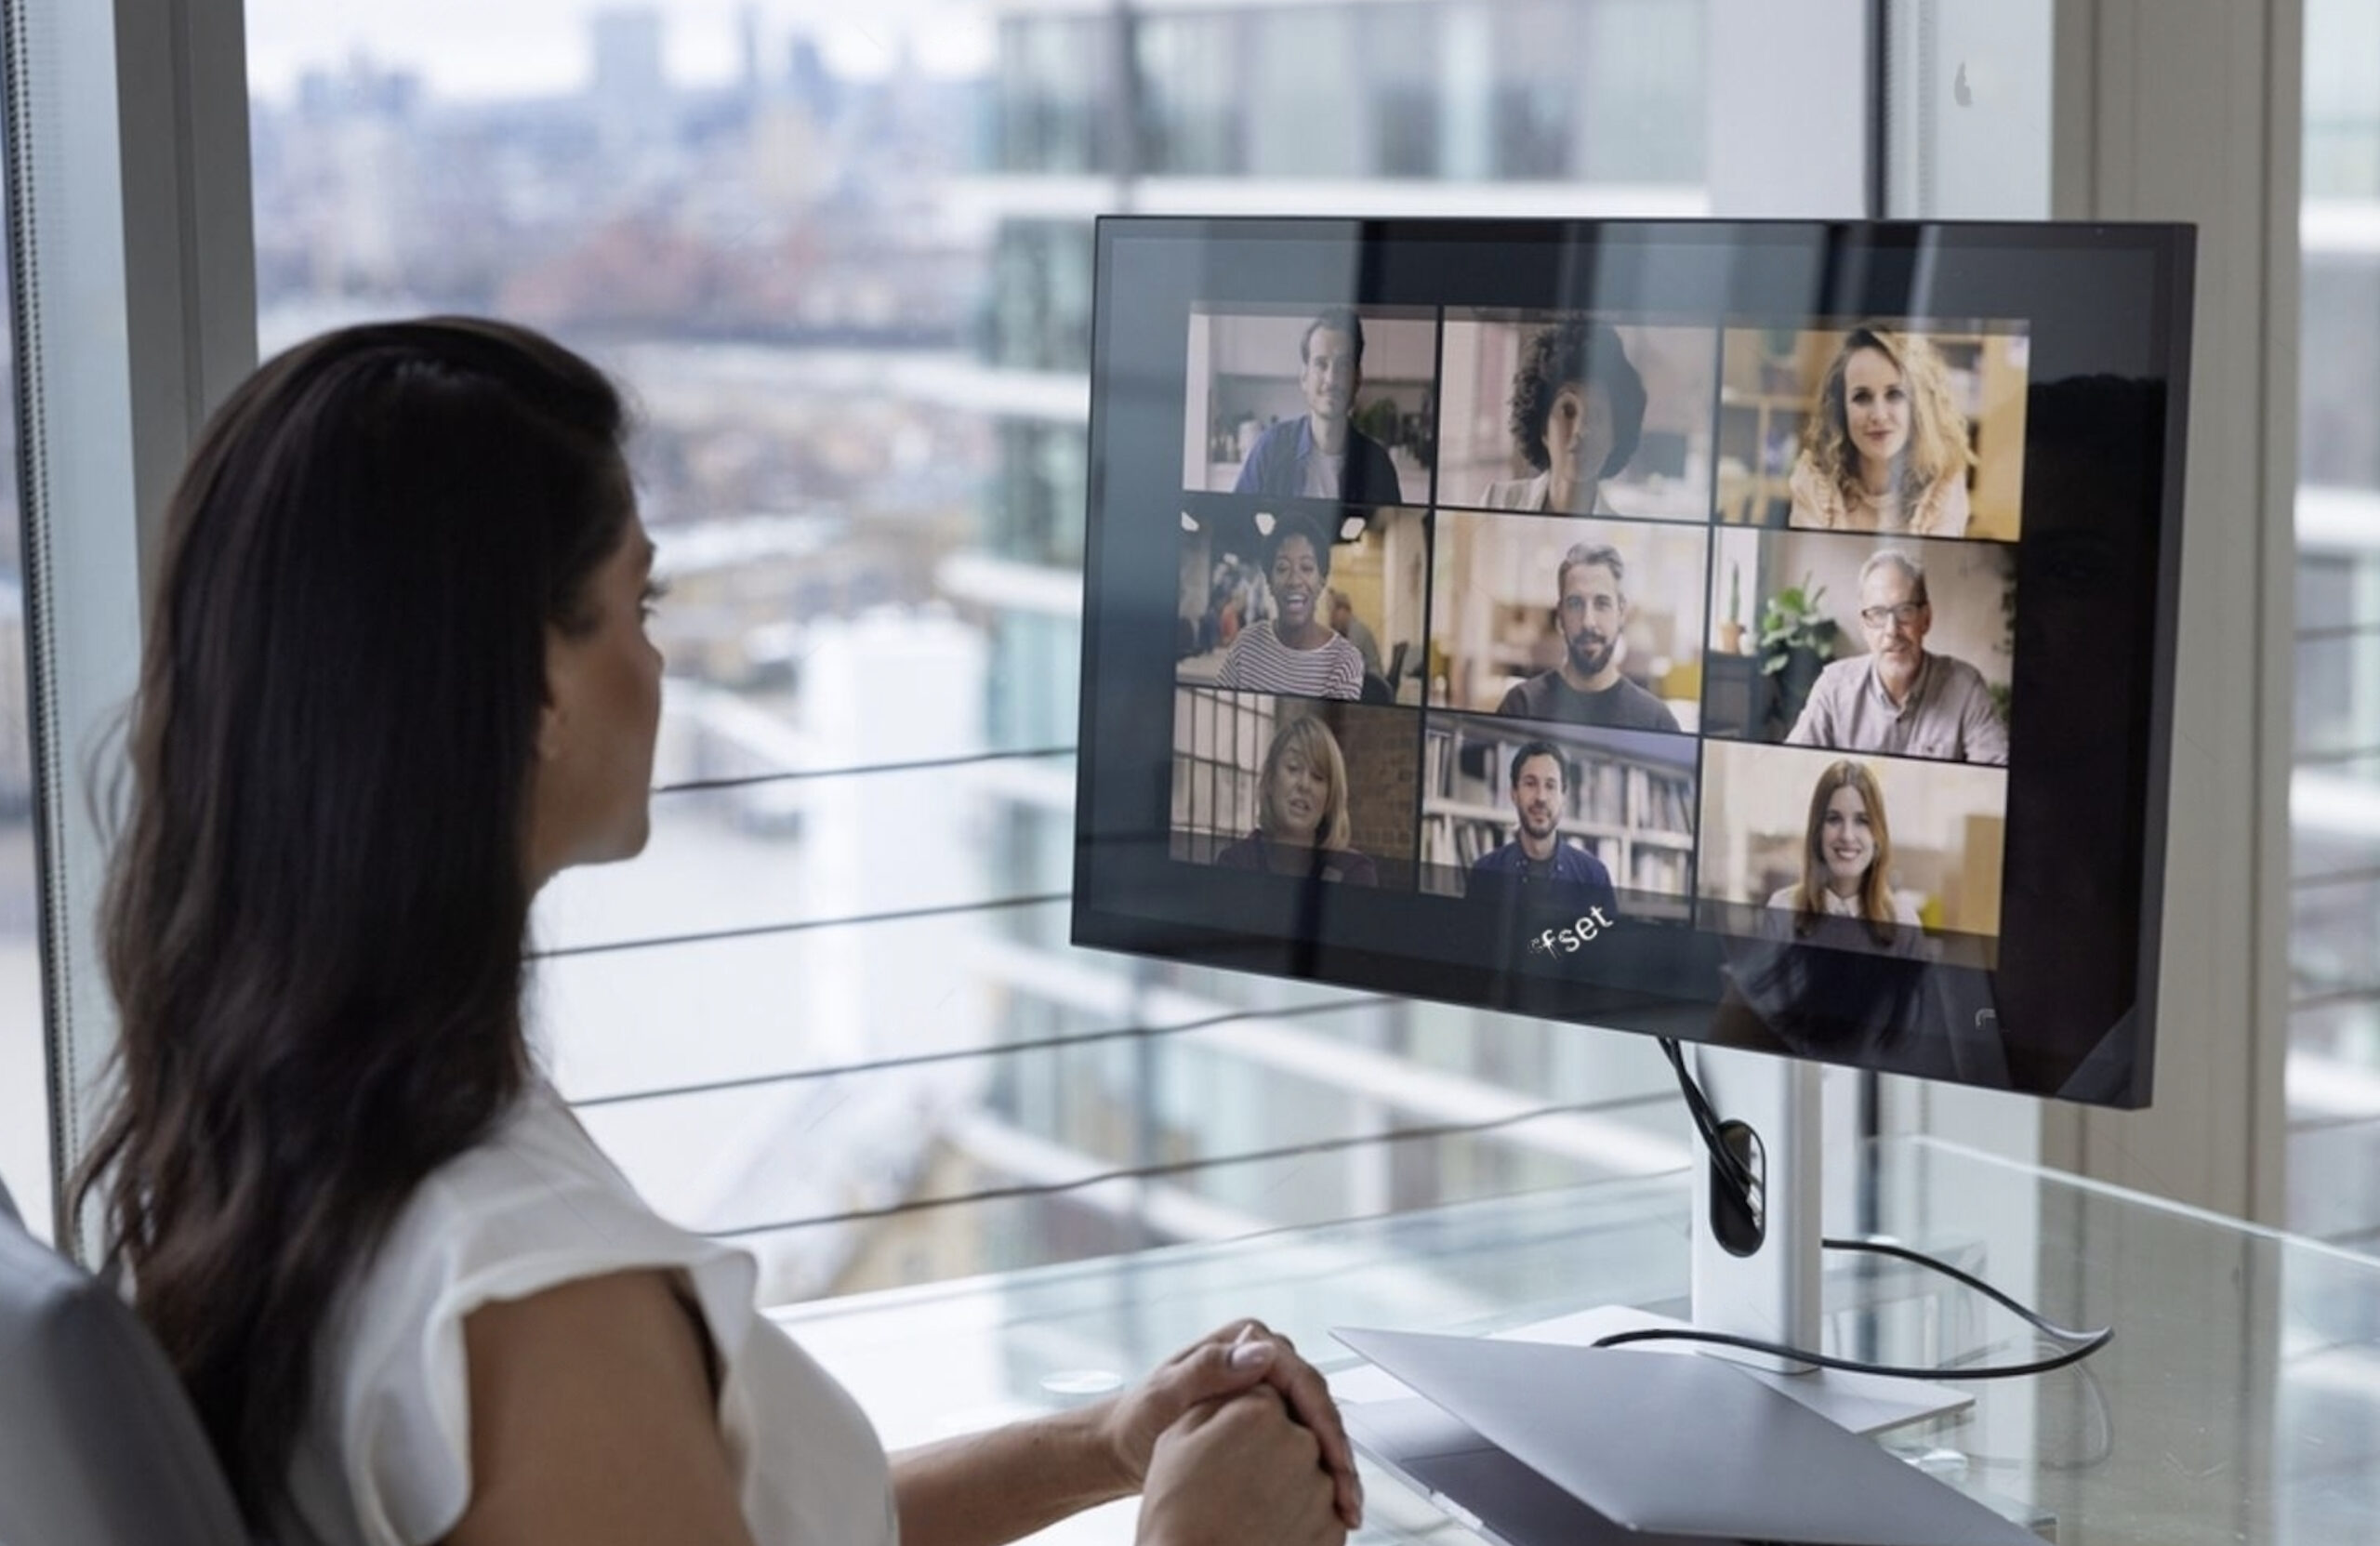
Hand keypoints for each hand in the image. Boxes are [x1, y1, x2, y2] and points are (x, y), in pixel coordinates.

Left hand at [1100, 1320, 1361, 1529]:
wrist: (1124, 1443)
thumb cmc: (1137, 1418)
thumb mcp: (1166, 1395)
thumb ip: (1208, 1370)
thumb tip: (1261, 1353)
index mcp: (1244, 1339)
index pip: (1301, 1378)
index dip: (1324, 1424)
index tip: (1335, 1466)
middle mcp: (1261, 1356)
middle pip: (1318, 1402)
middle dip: (1340, 1452)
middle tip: (1350, 1500)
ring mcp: (1267, 1385)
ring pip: (1318, 1423)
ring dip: (1337, 1467)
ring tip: (1348, 1509)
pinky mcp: (1266, 1413)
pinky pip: (1304, 1438)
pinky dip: (1320, 1470)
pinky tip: (1331, 1501)